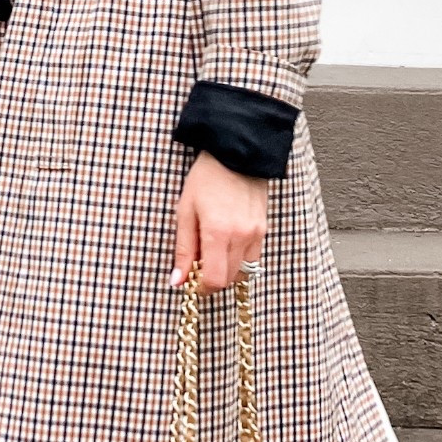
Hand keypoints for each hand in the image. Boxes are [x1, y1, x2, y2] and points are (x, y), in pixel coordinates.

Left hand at [171, 151, 268, 291]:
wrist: (236, 154)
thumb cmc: (206, 179)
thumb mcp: (185, 211)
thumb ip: (183, 249)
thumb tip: (177, 281)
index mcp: (218, 233)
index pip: (214, 280)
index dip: (200, 287)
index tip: (191, 281)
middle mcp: (241, 237)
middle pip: (229, 279)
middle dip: (212, 279)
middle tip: (198, 264)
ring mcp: (256, 234)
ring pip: (244, 271)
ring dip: (227, 270)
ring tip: (212, 251)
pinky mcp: (264, 229)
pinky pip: (253, 258)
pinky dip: (239, 259)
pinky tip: (227, 243)